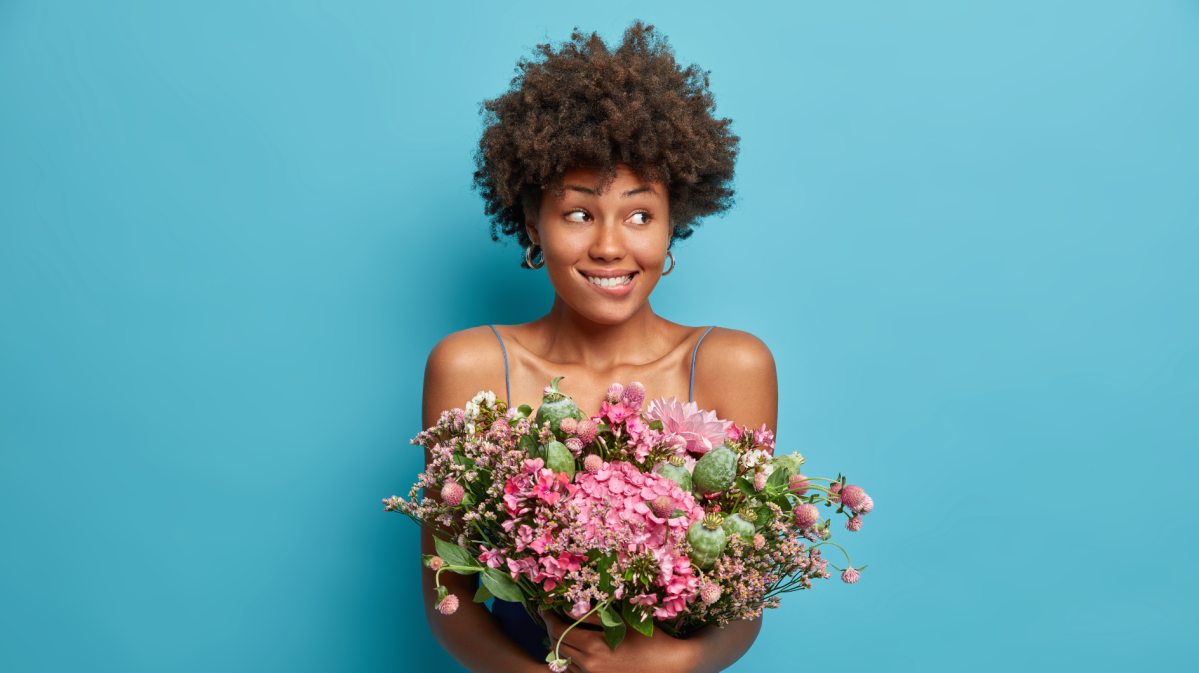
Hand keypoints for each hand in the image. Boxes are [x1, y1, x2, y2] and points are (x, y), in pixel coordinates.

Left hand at [541, 609, 699, 672]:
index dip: (549, 618)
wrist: (669, 664)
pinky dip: (569, 660)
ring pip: (563, 660)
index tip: (545, 608)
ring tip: (562, 631)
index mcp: (594, 646)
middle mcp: (590, 665)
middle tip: (551, 616)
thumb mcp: (620, 622)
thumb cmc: (648, 639)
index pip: (559, 631)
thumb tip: (567, 609)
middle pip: (557, 646)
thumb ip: (591, 616)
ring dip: (558, 645)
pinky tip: (574, 649)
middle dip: (551, 629)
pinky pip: (575, 672)